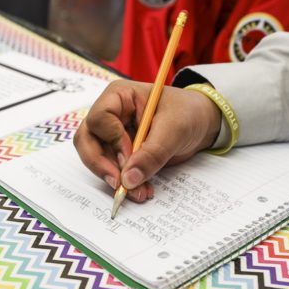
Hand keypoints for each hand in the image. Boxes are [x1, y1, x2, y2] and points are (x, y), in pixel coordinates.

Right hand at [74, 79, 220, 201]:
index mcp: (119, 96)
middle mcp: (110, 114)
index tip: (130, 157)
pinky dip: (125, 183)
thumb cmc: (187, 113)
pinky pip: (113, 170)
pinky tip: (142, 190)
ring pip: (97, 159)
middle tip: (119, 184)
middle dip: (101, 165)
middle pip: (87, 140)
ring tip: (139, 193)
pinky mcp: (120, 152)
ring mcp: (113, 135)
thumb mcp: (174, 130)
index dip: (112, 140)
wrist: (201, 124)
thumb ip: (151, 154)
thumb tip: (128, 180)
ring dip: (115, 179)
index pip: (99, 118)